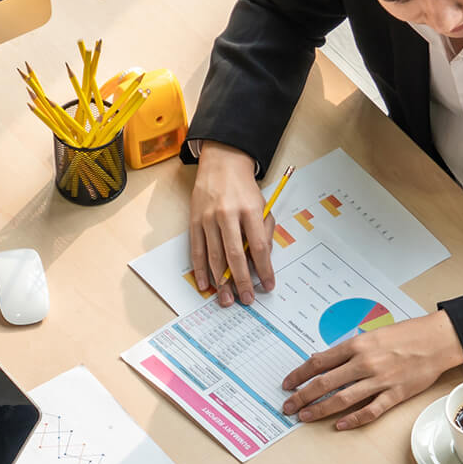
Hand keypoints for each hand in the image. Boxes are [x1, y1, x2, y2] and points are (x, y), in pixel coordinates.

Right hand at [189, 142, 273, 305]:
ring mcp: (208, 218)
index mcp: (249, 210)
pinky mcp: (195, 221)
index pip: (259, 246)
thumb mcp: (263, 206)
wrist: (222, 164)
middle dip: (241, 281)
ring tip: (226, 299)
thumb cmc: (245, 189)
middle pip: (235, 254)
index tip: (267, 286)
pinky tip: (205, 284)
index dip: (264, 269)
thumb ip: (265, 232)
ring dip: (221, 281)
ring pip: (214, 256)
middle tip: (247, 299)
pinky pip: (197, 250)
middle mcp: (227, 214)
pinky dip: (200, 269)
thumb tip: (261, 262)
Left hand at [281, 311, 462, 429]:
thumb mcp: (372, 334)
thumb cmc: (406, 334)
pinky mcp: (395, 394)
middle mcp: (364, 363)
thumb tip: (324, 360)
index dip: (299, 374)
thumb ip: (349, 349)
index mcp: (357, 345)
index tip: (287, 384)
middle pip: (324, 383)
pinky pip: (370, 410)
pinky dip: (353, 420)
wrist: (437, 340)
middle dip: (302, 396)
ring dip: (320, 409)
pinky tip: (339, 425)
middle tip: (288, 406)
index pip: (319, 362)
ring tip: (305, 417)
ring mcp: (380, 380)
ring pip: (342, 399)